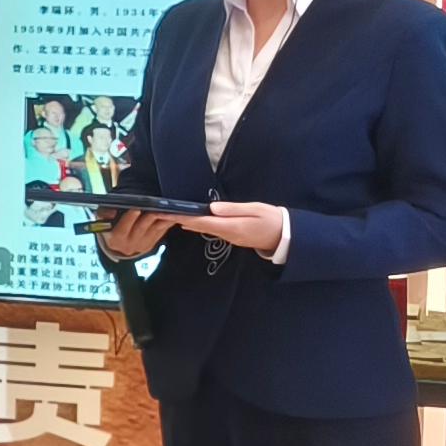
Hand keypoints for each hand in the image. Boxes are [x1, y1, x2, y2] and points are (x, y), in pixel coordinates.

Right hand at [98, 208, 174, 260]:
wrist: (120, 244)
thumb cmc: (110, 226)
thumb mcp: (102, 220)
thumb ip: (103, 213)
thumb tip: (111, 212)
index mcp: (115, 239)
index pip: (122, 229)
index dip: (129, 219)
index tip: (135, 208)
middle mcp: (129, 245)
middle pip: (141, 228)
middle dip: (148, 216)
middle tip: (155, 205)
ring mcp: (143, 245)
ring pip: (154, 229)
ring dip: (162, 218)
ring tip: (167, 208)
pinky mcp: (153, 243)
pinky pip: (162, 230)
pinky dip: (167, 221)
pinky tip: (172, 213)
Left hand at [171, 200, 289, 259]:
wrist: (285, 236)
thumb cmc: (272, 219)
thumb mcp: (255, 210)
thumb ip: (233, 209)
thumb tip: (212, 208)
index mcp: (231, 227)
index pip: (202, 222)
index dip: (184, 217)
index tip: (168, 213)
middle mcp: (226, 234)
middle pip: (199, 227)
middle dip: (180, 220)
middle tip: (160, 213)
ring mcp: (229, 237)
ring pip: (203, 229)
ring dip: (187, 223)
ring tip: (171, 216)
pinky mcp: (232, 236)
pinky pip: (210, 230)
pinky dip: (198, 225)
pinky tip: (190, 221)